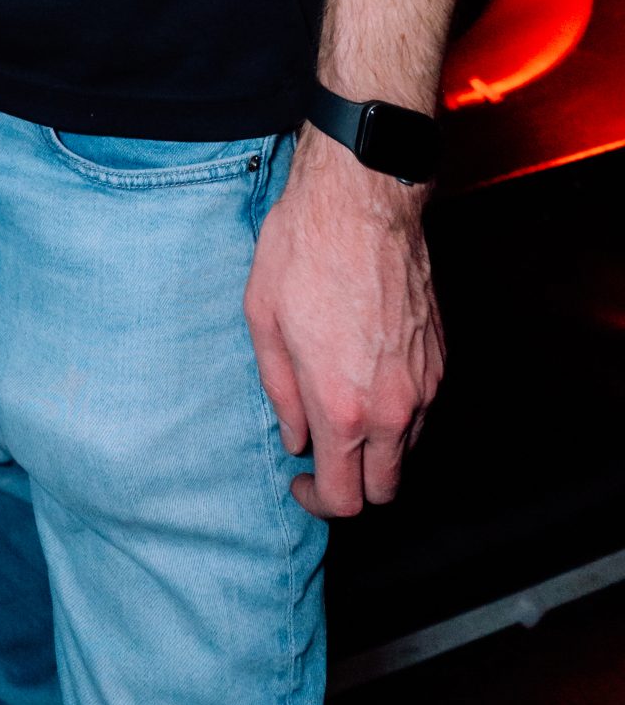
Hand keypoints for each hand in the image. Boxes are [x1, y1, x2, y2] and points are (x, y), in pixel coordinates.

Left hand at [243, 124, 443, 517]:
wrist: (362, 201)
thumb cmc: (304, 251)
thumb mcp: (263, 321)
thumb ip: (279, 393)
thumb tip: (294, 438)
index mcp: (341, 407)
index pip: (344, 498)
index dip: (318, 502)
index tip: (301, 483)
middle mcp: (391, 407)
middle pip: (386, 489)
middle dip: (353, 485)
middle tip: (322, 456)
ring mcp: (423, 385)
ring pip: (407, 450)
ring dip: (377, 447)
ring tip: (341, 405)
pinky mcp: (441, 359)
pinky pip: (421, 409)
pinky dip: (397, 411)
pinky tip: (366, 375)